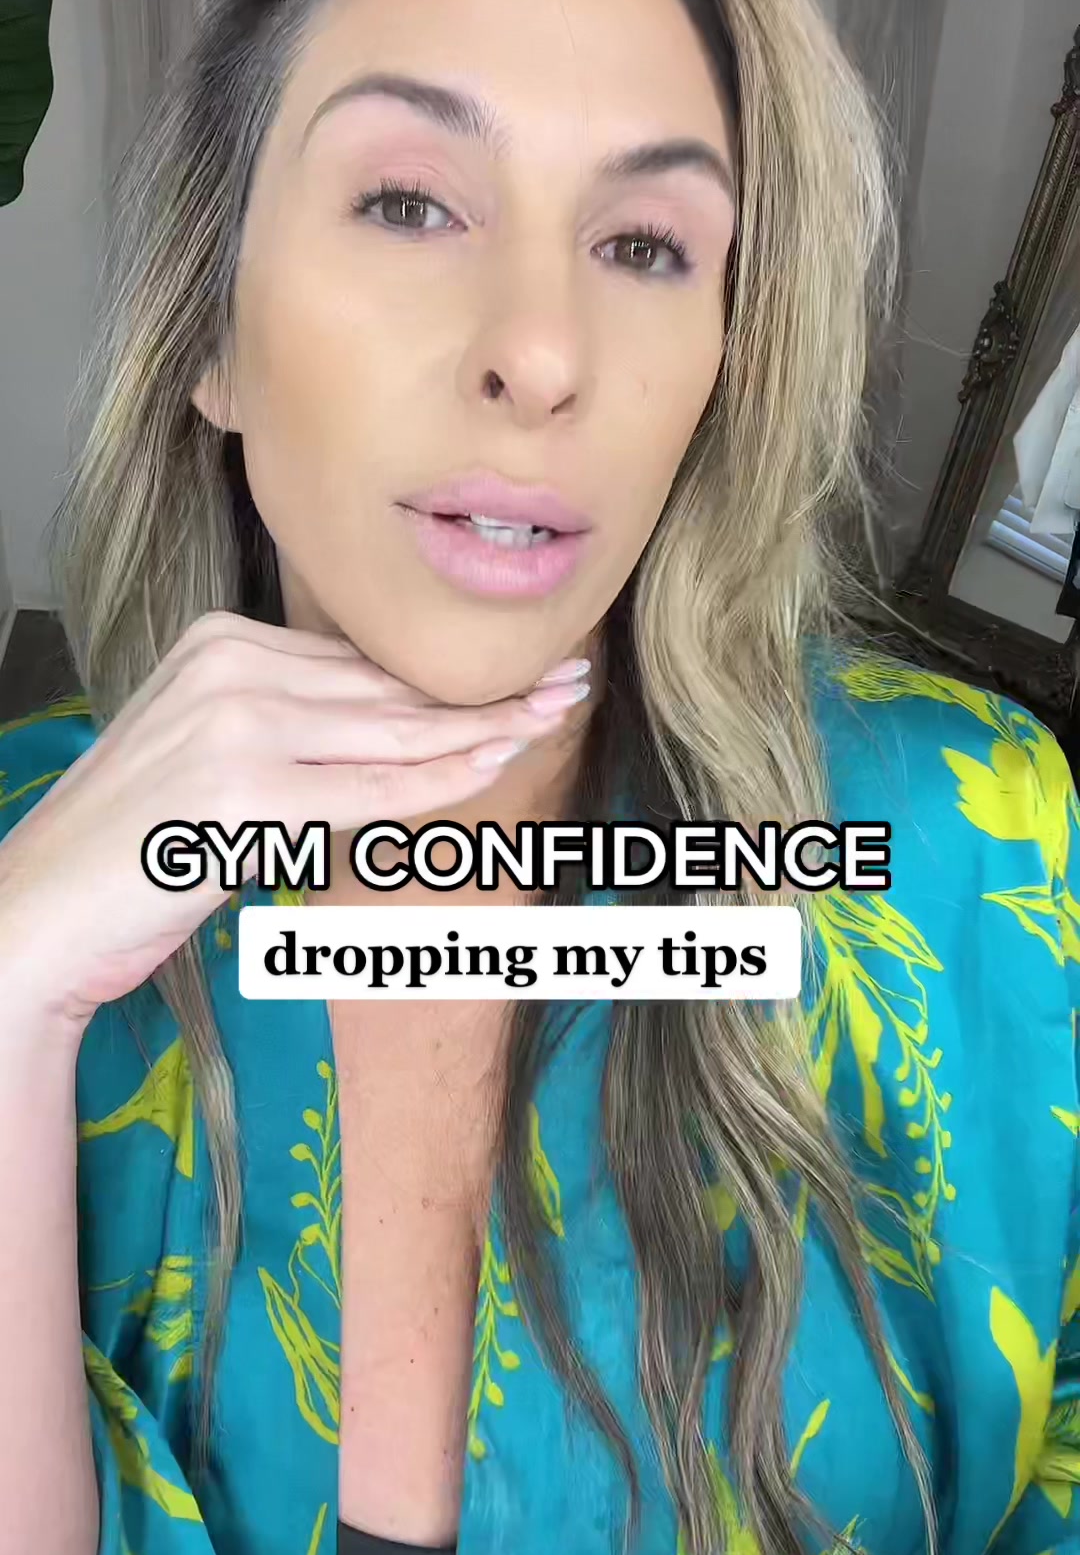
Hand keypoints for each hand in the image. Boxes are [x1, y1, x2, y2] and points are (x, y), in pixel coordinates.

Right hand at [0, 610, 588, 1033]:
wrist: (42, 911)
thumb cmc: (131, 847)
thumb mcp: (208, 754)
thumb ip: (290, 724)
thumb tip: (394, 726)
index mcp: (218, 643)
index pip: (359, 665)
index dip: (443, 675)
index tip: (520, 667)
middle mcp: (227, 668)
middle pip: (385, 690)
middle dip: (484, 692)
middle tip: (567, 682)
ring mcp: (233, 726)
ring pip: (390, 734)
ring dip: (484, 729)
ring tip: (554, 714)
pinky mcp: (243, 795)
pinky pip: (369, 793)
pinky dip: (439, 781)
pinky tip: (497, 763)